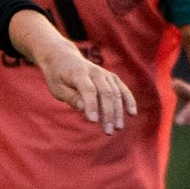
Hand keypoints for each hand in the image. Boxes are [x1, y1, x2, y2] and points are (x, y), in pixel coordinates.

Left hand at [10, 10, 135, 132]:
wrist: (64, 58)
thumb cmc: (58, 76)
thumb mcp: (57, 88)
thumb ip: (71, 97)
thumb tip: (84, 109)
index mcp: (78, 73)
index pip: (88, 90)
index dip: (91, 105)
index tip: (93, 121)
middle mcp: (95, 72)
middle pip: (105, 92)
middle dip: (108, 113)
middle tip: (108, 131)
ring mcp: (105, 74)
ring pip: (116, 93)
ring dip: (118, 111)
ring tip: (118, 128)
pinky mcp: (111, 78)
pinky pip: (122, 89)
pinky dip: (128, 100)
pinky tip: (132, 114)